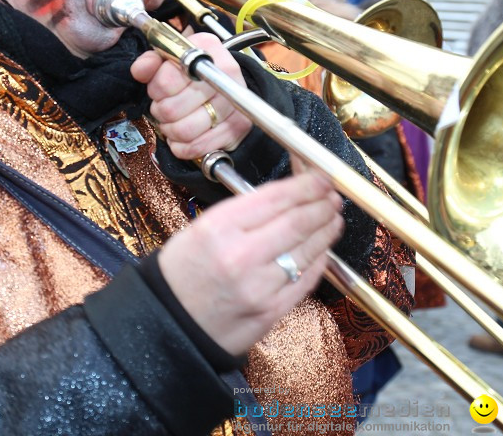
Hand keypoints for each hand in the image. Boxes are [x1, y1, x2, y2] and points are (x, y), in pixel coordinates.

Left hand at [130, 32, 253, 158]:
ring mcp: (235, 103)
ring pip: (184, 131)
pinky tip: (182, 136)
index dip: (155, 90)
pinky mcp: (237, 127)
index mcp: (207, 50)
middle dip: (161, 112)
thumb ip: (151, 62)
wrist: (227, 83)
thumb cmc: (194, 72)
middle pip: (173, 109)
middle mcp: (226, 74)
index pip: (166, 80)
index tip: (158, 91)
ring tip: (171, 122)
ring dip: (170, 130)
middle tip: (163, 108)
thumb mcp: (171, 58)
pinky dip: (182, 146)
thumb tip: (140, 70)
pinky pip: (197, 147)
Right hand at [158, 171, 343, 355]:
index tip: (320, 178)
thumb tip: (287, 197)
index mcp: (218, 229)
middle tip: (332, 196)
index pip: (275, 198)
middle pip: (298, 222)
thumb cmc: (183, 273)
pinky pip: (306, 280)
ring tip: (333, 218)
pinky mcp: (272, 312)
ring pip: (308, 251)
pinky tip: (323, 248)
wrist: (169, 324)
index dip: (305, 185)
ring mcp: (260, 287)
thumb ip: (242, 213)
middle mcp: (240, 256)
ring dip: (326, 230)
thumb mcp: (200, 229)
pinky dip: (319, 260)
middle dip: (322, 205)